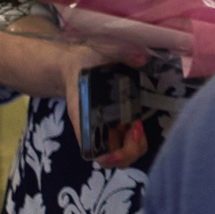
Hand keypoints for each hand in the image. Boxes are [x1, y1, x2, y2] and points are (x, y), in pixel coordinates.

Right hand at [0, 26, 150, 165]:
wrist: (72, 66)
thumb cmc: (84, 62)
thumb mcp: (98, 54)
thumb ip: (120, 54)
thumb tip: (142, 58)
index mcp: (83, 115)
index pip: (93, 148)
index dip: (113, 150)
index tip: (131, 128)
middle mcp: (91, 128)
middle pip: (109, 159)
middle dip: (129, 150)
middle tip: (137, 128)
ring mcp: (100, 131)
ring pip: (117, 157)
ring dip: (133, 148)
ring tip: (137, 127)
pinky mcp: (109, 128)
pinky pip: (121, 146)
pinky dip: (133, 142)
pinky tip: (136, 124)